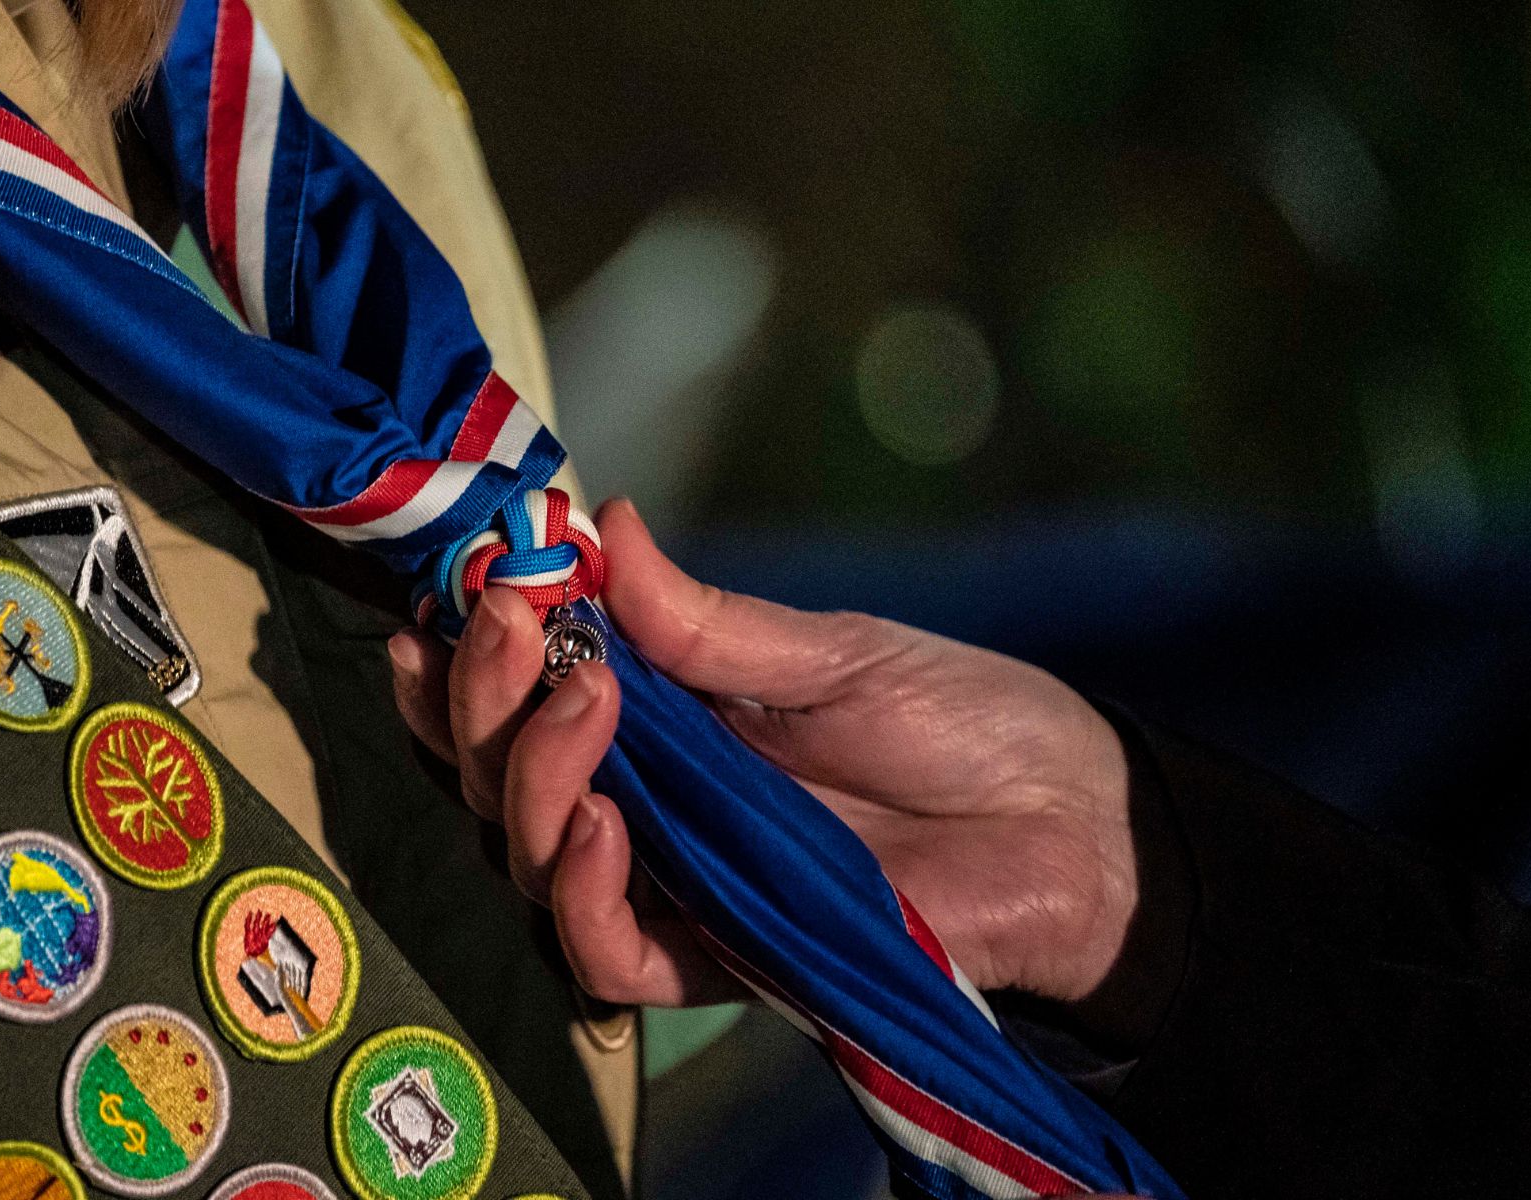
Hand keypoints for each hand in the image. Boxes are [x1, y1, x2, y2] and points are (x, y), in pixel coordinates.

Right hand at [389, 498, 1137, 1007]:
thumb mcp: (829, 653)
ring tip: (587, 699)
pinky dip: (583, 890)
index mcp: (654, 726)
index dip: (464, 659)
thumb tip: (601, 523)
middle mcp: (639, 806)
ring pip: (526, 858)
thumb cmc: (959, 724)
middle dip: (482, 698)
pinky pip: (606, 954)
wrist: (1066, 824)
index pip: (516, 703)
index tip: (463, 585)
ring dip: (530, 775)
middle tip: (521, 621)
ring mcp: (671, 885)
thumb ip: (703, 623)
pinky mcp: (716, 960)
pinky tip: (609, 823)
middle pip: (494, 778)